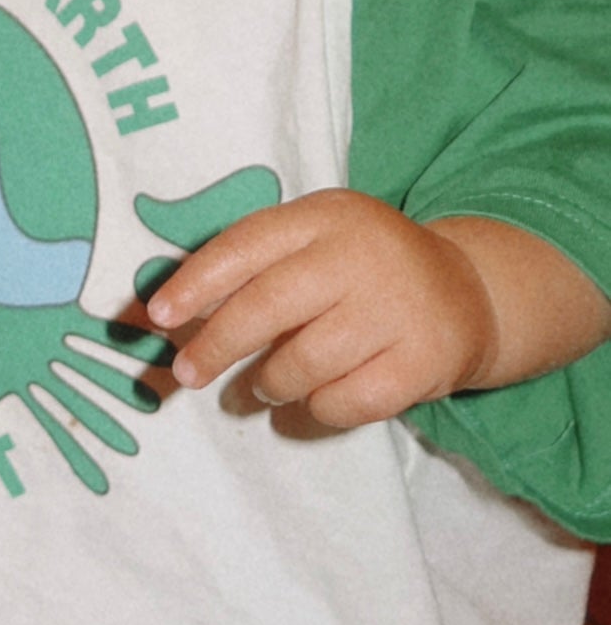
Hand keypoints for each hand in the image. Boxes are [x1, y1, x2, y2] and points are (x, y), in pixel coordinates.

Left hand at [144, 189, 497, 428]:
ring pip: (305, 361)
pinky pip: (347, 401)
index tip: (158, 317)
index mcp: (324, 216)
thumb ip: (257, 265)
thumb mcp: (317, 239)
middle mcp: (360, 255)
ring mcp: (396, 309)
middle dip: (217, 344)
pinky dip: (317, 408)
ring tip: (262, 384)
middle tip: (187, 374)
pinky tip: (312, 399)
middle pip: (269, 304)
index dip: (196, 282)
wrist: (466, 290)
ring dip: (269, 381)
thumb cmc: (363, 267)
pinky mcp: (423, 362)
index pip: (246, 244)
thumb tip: (175, 312)